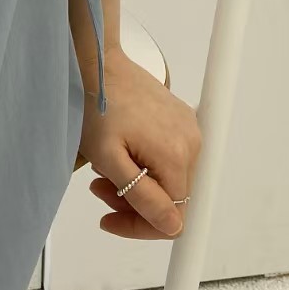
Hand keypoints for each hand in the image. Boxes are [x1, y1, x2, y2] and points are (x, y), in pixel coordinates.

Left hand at [76, 43, 201, 239]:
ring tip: (105, 170)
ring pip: (170, 178)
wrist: (98, 62)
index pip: (173, 216)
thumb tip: (172, 226)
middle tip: (101, 190)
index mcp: (176, 155)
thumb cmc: (97, 104)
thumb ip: (140, 196)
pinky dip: (146, 164)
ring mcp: (188, 128)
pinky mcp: (181, 118)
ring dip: (138, 184)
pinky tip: (122, 154)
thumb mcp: (109, 158)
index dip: (139, 226)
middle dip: (134, 203)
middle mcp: (192, 142)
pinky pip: (170, 156)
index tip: (109, 220)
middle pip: (172, 197)